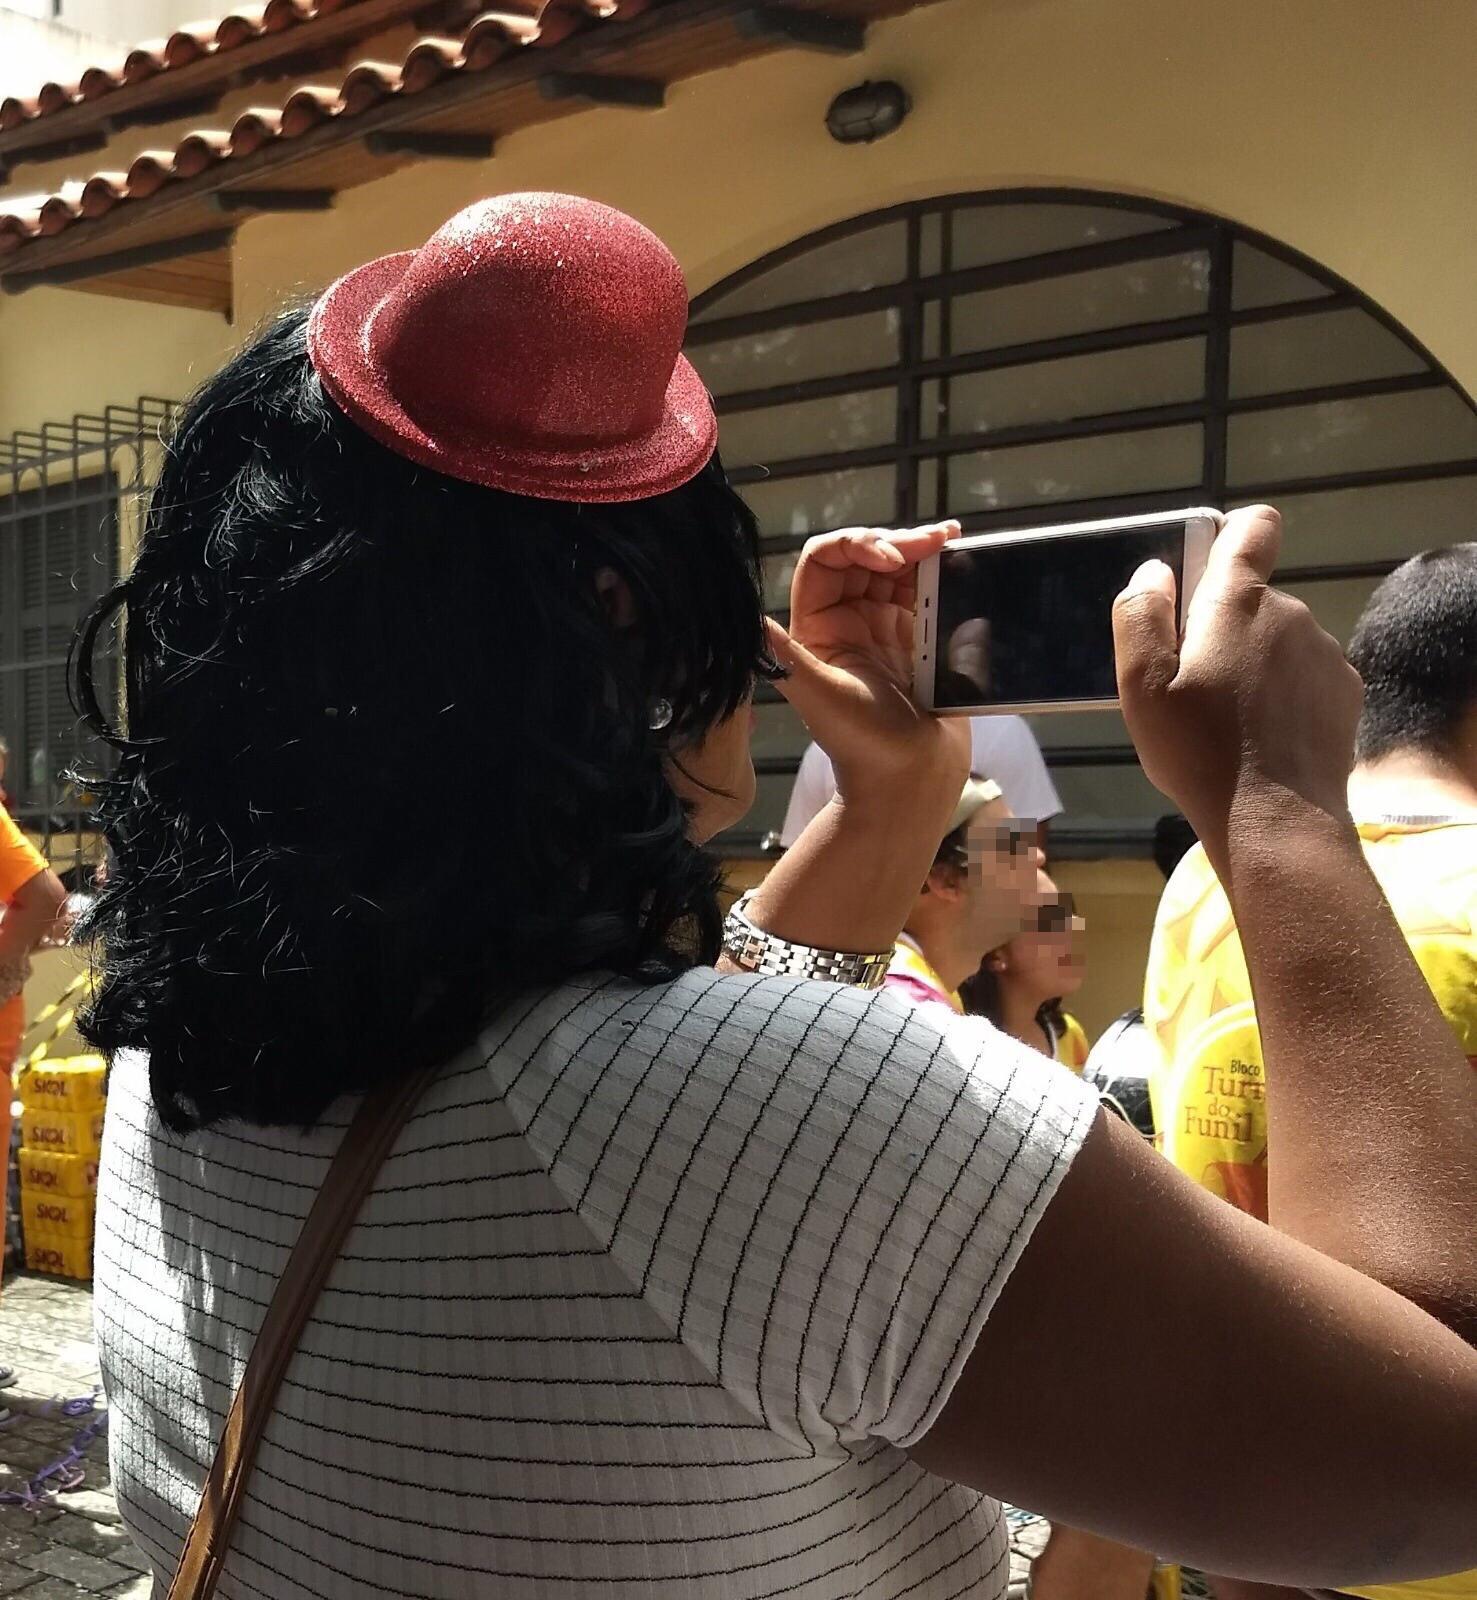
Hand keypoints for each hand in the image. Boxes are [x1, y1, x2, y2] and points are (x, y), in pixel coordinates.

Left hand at [768, 523, 970, 810]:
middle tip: (934, 542)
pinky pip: (927, 590)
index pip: (824, 562)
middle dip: (896, 541)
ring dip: (922, 548)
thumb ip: (786, 657)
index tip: (890, 560)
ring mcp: (885, 626)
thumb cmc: (861, 743)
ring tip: (950, 538)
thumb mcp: (820, 696)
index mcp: (817, 628)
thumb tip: (746, 622)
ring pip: (899, 568)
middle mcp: (848, 620)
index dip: (854, 546)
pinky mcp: (920, 637)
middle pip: (865, 556)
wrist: (911, 778)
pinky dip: (942, 570)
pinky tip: (960, 554)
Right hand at [1112, 505, 1362, 842]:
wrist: (1276, 822)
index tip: (1206, 569)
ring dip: (1252, 664)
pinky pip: (1304, 675)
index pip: (1253, 529)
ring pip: (1278, 640)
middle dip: (1221, 628)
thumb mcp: (1141, 687)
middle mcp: (1292, 614)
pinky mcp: (1345, 692)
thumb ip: (1141, 617)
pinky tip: (1263, 737)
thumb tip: (1155, 573)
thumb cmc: (1199, 753)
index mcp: (1239, 603)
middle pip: (1250, 600)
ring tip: (1228, 722)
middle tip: (1192, 688)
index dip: (1231, 535)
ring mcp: (1325, 653)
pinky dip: (1282, 693)